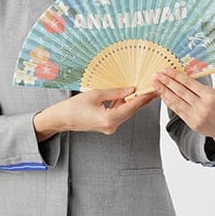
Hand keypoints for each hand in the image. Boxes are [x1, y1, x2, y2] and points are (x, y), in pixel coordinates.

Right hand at [34, 87, 157, 140]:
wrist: (60, 119)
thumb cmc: (73, 107)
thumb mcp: (95, 95)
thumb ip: (115, 92)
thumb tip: (131, 89)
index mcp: (109, 119)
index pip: (132, 107)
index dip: (144, 97)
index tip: (153, 90)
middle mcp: (111, 126)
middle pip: (131, 110)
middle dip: (142, 99)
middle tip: (153, 88)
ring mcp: (109, 127)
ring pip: (126, 112)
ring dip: (133, 101)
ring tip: (143, 90)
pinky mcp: (106, 124)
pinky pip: (118, 113)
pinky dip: (123, 104)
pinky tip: (127, 96)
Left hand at [152, 68, 214, 142]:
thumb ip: (200, 88)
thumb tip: (184, 78)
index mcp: (210, 95)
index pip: (189, 83)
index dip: (176, 76)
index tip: (166, 70)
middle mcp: (202, 106)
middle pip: (180, 91)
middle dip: (166, 82)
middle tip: (156, 75)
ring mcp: (196, 116)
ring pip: (176, 101)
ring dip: (164, 92)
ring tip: (155, 84)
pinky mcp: (192, 124)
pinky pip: (178, 110)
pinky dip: (169, 102)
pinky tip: (163, 95)